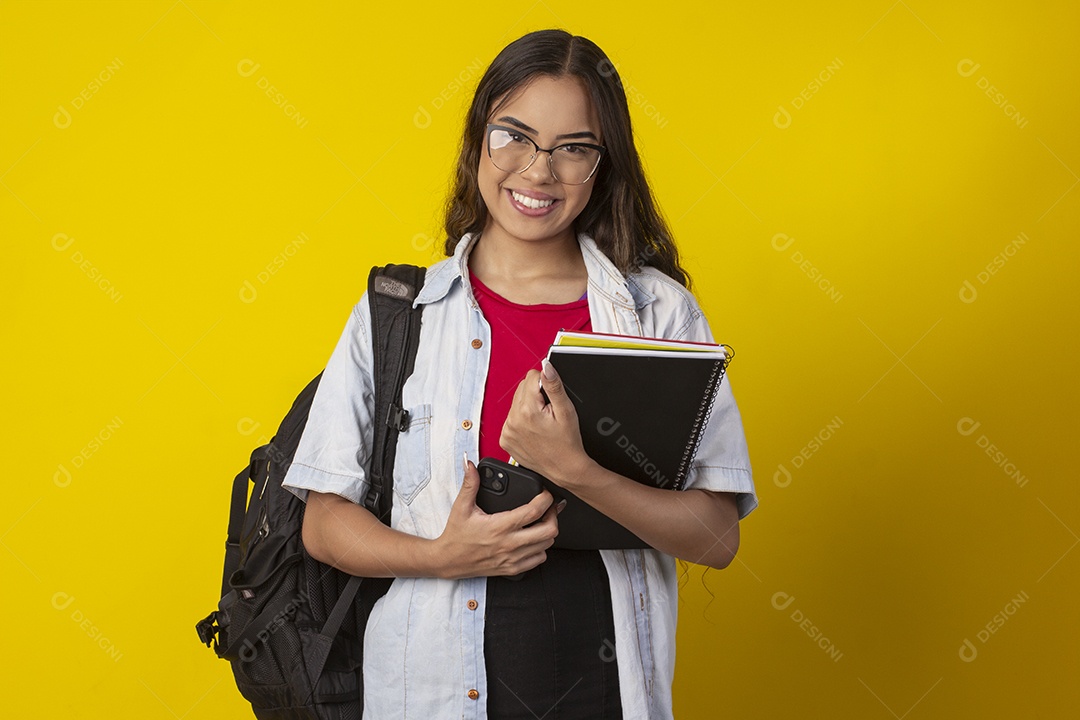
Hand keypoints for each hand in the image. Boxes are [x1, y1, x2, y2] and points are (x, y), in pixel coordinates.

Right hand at [432, 456, 560, 578]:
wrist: (448, 561)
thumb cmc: (456, 536)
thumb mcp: (461, 507)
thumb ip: (470, 484)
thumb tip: (471, 466)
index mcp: (500, 526)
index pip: (534, 511)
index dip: (546, 499)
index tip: (545, 493)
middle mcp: (509, 543)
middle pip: (549, 531)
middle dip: (553, 516)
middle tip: (548, 508)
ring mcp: (512, 558)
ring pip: (547, 546)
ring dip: (548, 532)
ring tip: (542, 522)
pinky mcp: (512, 569)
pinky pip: (538, 560)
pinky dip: (541, 549)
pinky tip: (533, 540)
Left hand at [500, 359, 591, 487]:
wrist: (564, 468)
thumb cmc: (567, 443)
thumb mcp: (566, 411)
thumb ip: (554, 385)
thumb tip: (546, 366)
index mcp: (528, 410)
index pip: (531, 377)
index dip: (545, 384)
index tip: (552, 399)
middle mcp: (513, 420)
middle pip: (522, 389)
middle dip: (536, 396)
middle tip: (548, 413)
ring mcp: (507, 431)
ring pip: (516, 403)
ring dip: (528, 407)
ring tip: (541, 422)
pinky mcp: (505, 439)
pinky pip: (511, 418)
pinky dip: (521, 420)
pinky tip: (533, 429)